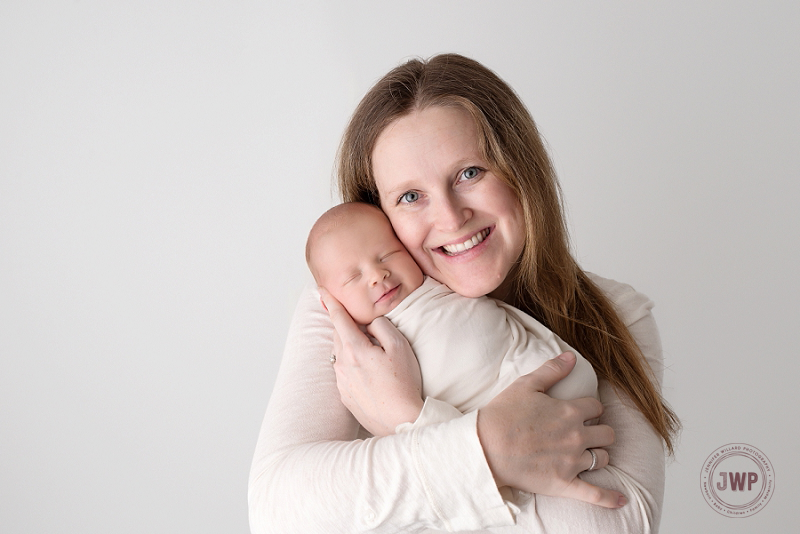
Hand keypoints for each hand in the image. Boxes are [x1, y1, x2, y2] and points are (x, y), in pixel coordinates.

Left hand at [320, 288, 423, 435]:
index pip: (338, 318)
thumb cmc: (403, 383)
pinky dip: (353, 367)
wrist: (400, 421)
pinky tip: (371, 375)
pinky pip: (344, 373)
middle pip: (339, 336)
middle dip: (346, 327)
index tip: (321, 290)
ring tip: (373, 357)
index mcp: (355, 349)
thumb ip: (381, 327)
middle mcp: (342, 364)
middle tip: (360, 325)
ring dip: (351, 348)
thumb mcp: (399, 347)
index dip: (330, 302)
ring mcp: (341, 382)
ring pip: (341, 355)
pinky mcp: (345, 396)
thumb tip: (369, 324)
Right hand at [477, 352, 625, 508]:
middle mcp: (576, 436)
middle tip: (588, 433)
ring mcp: (572, 462)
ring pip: (603, 459)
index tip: (582, 412)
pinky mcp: (564, 484)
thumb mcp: (526, 384)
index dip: (590, 409)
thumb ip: (552, 370)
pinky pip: (594, 494)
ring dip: (599, 455)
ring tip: (589, 454)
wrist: (484, 446)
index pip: (596, 407)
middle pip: (607, 434)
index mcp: (569, 411)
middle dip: (600, 431)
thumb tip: (571, 356)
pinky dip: (610, 498)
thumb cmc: (502, 414)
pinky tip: (621, 500)